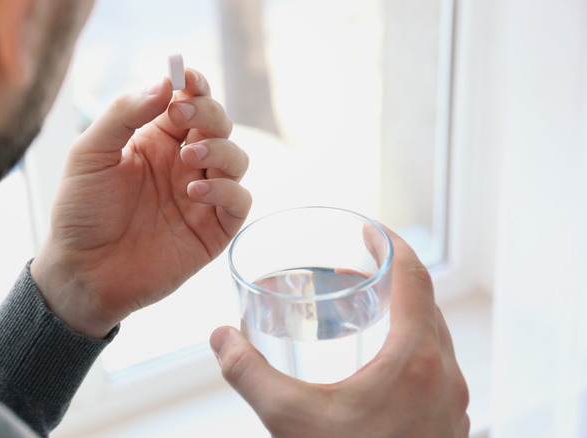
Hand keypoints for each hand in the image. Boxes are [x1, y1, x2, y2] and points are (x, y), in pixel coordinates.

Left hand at [31, 69, 251, 338]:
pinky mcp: (213, 230)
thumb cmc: (81, 212)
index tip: (186, 76)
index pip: (187, 102)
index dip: (193, 86)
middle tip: (184, 115)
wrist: (82, 272)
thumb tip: (163, 83)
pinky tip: (196, 191)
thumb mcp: (90, 154)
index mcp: (156, 140)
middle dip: (208, 113)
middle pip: (218, 125)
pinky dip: (227, 190)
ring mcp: (201, 196)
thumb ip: (123, 115)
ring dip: (221, 149)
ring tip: (191, 156)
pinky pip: (239, 202)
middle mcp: (183, 163)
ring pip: (236, 158)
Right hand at [210, 227, 469, 437]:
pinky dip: (412, 344)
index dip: (391, 243)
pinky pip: (437, 365)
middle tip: (359, 264)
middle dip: (394, 274)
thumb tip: (220, 337)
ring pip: (434, 335)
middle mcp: (446, 373)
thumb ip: (248, 372)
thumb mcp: (288, 419)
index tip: (369, 228)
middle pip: (426, 302)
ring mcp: (454, 401)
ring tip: (367, 307)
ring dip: (405, 310)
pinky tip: (380, 362)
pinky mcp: (449, 423)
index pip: (414, 276)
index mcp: (416, 358)